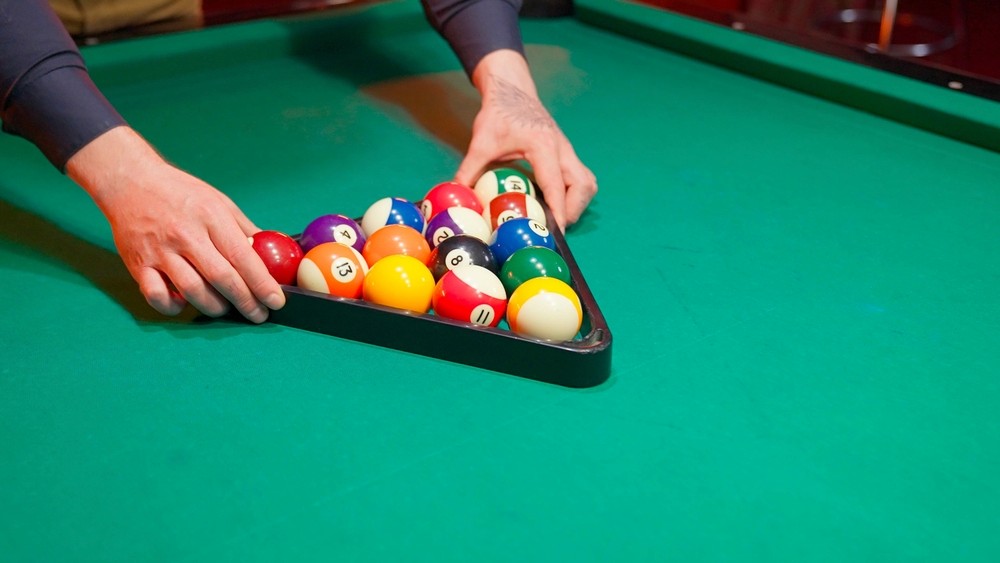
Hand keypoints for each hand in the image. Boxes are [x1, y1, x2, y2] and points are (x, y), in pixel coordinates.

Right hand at [66, 127, 283, 322]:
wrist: (130, 181)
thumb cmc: (180, 193)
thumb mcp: (219, 202)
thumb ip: (244, 230)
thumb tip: (271, 255)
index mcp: (210, 216)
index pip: (242, 257)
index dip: (262, 283)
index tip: (276, 300)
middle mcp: (185, 234)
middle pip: (221, 278)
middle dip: (245, 301)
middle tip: (259, 315)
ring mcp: (160, 250)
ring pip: (192, 291)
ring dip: (214, 307)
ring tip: (226, 308)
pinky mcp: (138, 263)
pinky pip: (156, 296)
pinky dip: (172, 306)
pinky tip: (184, 302)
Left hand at [455, 50, 596, 230]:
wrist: (512, 89)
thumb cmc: (497, 114)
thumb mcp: (481, 141)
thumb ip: (469, 170)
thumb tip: (458, 196)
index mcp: (543, 145)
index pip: (556, 185)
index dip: (558, 211)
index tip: (556, 232)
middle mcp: (562, 148)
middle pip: (583, 185)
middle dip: (573, 210)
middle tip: (554, 226)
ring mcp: (567, 150)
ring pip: (587, 182)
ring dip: (577, 203)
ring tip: (557, 217)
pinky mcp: (567, 153)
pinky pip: (581, 178)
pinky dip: (574, 194)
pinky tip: (556, 201)